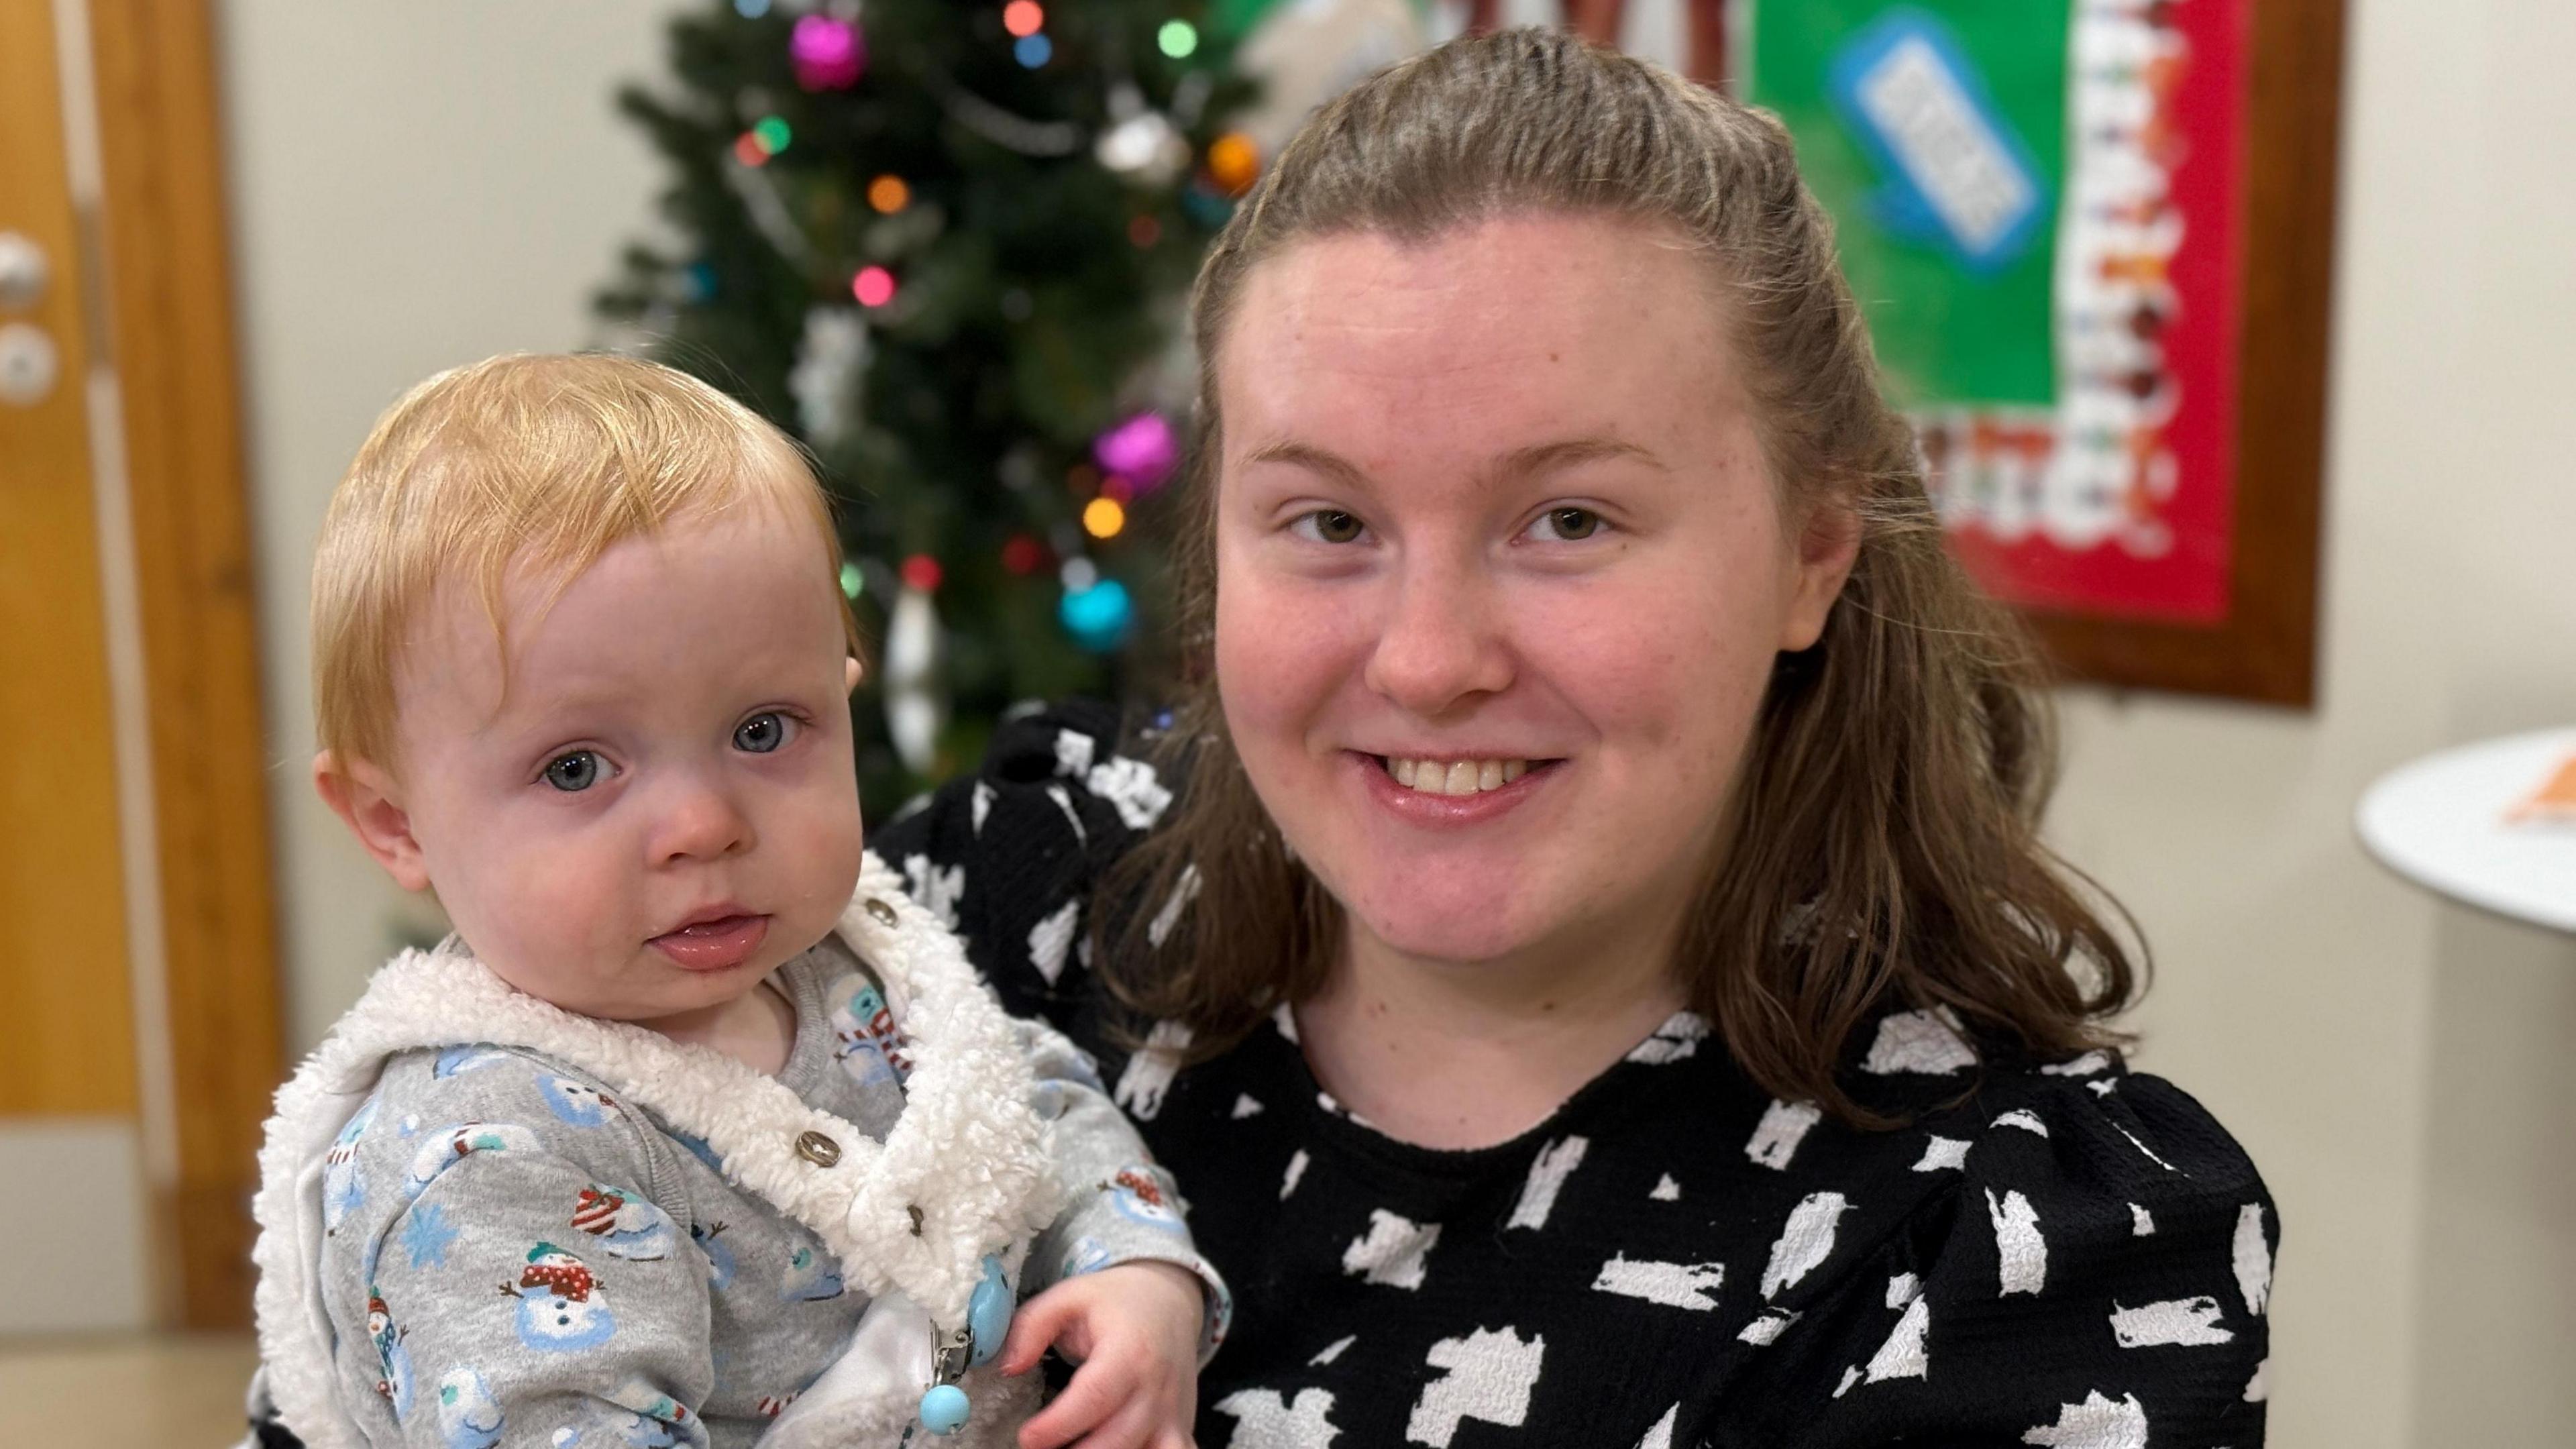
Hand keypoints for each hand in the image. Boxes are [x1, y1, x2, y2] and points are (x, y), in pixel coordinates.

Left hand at [999, 1260, 1203, 1448]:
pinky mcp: (1180, 1429)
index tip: (1026, 1436)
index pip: (1095, 1396)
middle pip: (1116, 1439)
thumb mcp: (1069, 1297)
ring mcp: (1171, 1413)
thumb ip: (1031, 1327)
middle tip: (1036, 1448)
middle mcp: (1156, 1387)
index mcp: (1130, 1351)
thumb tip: (1008, 1367)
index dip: (1058, 1424)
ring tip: (1068, 1448)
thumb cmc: (1115, 1302)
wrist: (1170, 1301)